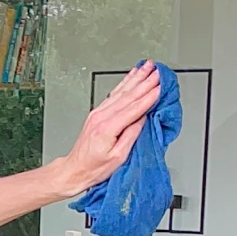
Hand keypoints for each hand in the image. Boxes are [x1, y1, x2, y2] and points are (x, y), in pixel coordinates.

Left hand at [51, 61, 160, 197]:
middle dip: (145, 81)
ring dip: (136, 77)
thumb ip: (131, 135)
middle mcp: (100, 117)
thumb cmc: (95, 168)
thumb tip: (142, 119)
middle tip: (158, 71)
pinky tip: (132, 75)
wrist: (75, 169)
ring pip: (120, 91)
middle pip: (127, 95)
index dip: (149, 97)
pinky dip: (124, 83)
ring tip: (148, 67)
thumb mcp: (119, 157)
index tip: (161, 87)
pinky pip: (114, 94)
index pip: (133, 108)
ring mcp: (97, 113)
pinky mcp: (96, 113)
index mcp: (107, 128)